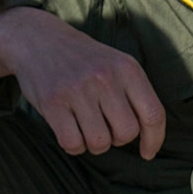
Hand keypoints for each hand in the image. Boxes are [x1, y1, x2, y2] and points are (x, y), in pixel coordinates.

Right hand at [0, 7, 164, 158]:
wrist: (38, 40)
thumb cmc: (83, 61)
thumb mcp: (116, 65)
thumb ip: (134, 95)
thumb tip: (149, 139)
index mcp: (127, 68)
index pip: (153, 114)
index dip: (154, 140)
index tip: (147, 153)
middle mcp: (105, 78)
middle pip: (126, 133)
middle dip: (116, 139)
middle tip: (103, 126)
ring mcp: (77, 90)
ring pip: (100, 142)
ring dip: (93, 143)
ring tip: (85, 127)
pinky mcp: (53, 102)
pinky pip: (72, 143)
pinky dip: (73, 145)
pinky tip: (69, 131)